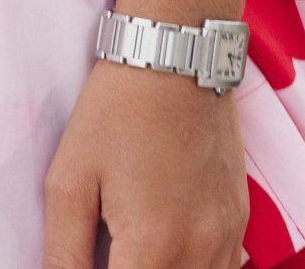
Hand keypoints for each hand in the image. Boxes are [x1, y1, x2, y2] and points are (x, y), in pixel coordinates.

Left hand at [43, 58, 247, 268]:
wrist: (176, 56)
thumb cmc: (116, 111)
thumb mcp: (70, 177)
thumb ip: (64, 252)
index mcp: (152, 246)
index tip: (91, 259)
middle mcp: (199, 252)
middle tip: (109, 250)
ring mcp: (227, 238)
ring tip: (133, 250)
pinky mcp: (239, 221)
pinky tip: (166, 248)